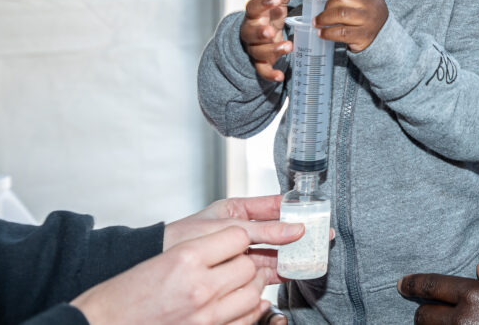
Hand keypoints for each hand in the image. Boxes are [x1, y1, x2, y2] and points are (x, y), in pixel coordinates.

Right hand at [71, 226, 270, 324]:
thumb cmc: (120, 297)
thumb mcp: (160, 259)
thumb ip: (198, 251)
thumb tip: (232, 246)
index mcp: (185, 258)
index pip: (237, 237)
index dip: (236, 239)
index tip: (233, 243)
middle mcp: (200, 287)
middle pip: (248, 265)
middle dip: (245, 263)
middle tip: (235, 264)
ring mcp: (206, 316)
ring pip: (252, 294)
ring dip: (250, 287)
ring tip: (238, 284)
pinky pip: (246, 320)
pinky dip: (249, 311)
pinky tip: (240, 305)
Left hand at [163, 195, 304, 284]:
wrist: (156, 261)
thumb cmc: (183, 237)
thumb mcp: (227, 227)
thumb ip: (263, 229)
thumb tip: (296, 228)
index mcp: (239, 210)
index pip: (275, 206)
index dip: (296, 209)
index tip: (316, 213)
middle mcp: (243, 231)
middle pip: (279, 231)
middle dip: (300, 234)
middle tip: (322, 236)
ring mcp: (241, 251)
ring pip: (275, 251)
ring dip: (293, 253)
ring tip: (313, 255)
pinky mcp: (239, 271)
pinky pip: (265, 269)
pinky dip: (281, 270)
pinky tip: (294, 270)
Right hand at [240, 0, 304, 81]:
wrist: (263, 34)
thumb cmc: (270, 15)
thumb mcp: (277, 2)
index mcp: (255, 13)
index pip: (254, 6)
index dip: (264, 3)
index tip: (275, 0)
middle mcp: (251, 30)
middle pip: (251, 32)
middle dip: (260, 32)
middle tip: (270, 31)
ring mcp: (254, 47)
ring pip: (258, 51)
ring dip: (272, 50)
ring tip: (288, 47)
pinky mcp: (260, 61)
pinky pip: (262, 69)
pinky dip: (270, 74)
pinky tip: (280, 76)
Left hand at [316, 0, 388, 52]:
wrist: (384, 36)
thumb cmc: (368, 16)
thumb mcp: (364, 1)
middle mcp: (370, 6)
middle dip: (328, 4)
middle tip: (321, 12)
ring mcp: (368, 21)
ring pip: (341, 14)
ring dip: (324, 18)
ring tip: (317, 22)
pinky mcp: (363, 36)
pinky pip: (342, 32)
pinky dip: (328, 32)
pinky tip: (321, 33)